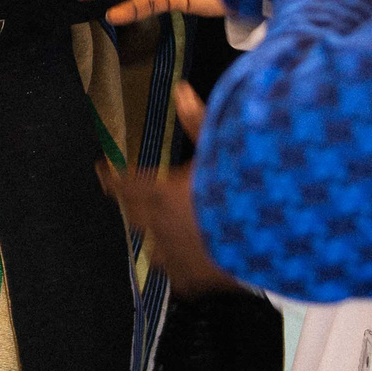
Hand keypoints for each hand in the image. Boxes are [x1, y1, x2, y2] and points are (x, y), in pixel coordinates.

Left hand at [98, 83, 240, 296]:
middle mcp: (163, 228)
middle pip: (136, 219)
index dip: (111, 176)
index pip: (125, 183)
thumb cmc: (243, 188)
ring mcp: (178, 258)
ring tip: (162, 237)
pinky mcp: (198, 280)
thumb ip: (198, 121)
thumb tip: (181, 90)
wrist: (270, 234)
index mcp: (162, 194)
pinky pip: (182, 279)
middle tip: (132, 202)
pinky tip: (189, 269)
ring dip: (158, 242)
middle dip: (133, 208)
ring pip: (155, 253)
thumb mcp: (220, 148)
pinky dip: (183, 271)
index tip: (101, 170)